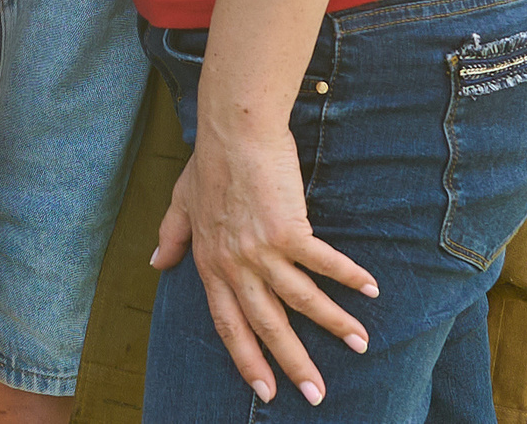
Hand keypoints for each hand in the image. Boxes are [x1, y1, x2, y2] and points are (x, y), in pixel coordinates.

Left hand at [153, 123, 377, 404]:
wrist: (234, 131)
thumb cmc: (210, 163)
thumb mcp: (181, 201)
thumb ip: (172, 236)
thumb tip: (156, 263)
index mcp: (210, 263)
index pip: (228, 324)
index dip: (247, 359)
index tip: (265, 390)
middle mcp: (234, 265)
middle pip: (267, 325)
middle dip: (294, 364)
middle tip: (317, 395)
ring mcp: (260, 250)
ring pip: (301, 301)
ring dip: (334, 326)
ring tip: (359, 345)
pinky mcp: (287, 231)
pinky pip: (323, 263)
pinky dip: (348, 278)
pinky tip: (370, 290)